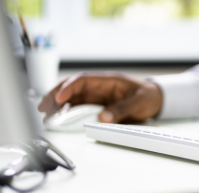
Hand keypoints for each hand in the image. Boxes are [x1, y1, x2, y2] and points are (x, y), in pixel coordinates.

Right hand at [37, 72, 162, 123]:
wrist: (155, 99)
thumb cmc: (148, 96)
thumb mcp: (139, 102)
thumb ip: (122, 109)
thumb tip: (104, 118)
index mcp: (108, 80)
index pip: (83, 80)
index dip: (70, 87)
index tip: (59, 98)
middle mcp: (98, 87)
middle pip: (71, 87)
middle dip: (55, 95)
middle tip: (43, 108)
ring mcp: (95, 96)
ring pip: (71, 98)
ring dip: (57, 105)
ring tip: (45, 116)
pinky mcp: (95, 106)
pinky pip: (77, 107)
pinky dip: (65, 112)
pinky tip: (57, 119)